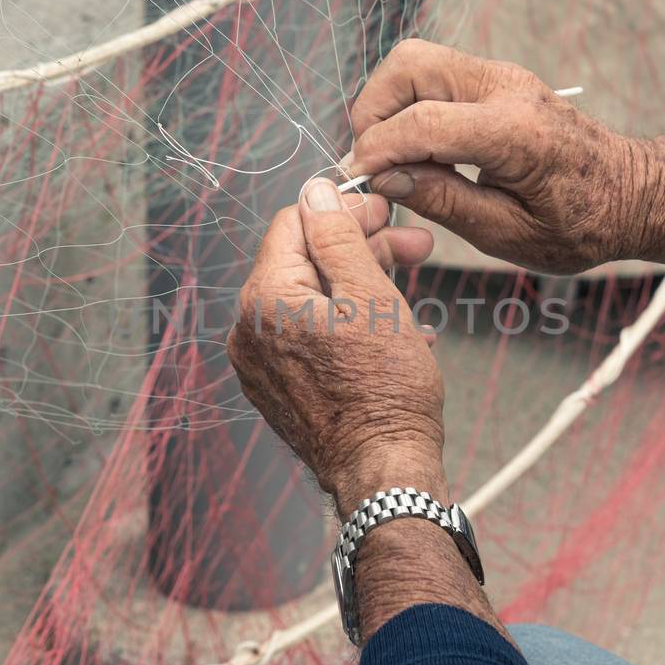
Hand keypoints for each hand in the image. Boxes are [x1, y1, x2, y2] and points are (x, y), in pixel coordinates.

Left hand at [227, 179, 444, 506]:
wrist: (384, 471)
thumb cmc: (386, 392)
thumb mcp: (371, 297)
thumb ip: (338, 239)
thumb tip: (315, 192)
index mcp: (267, 299)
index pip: (294, 223)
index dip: (344, 212)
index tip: (385, 213)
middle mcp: (250, 330)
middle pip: (303, 262)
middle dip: (361, 249)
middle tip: (414, 247)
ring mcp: (260, 363)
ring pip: (310, 300)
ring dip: (361, 286)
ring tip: (413, 291)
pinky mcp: (277, 388)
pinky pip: (308, 336)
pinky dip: (347, 324)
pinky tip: (393, 330)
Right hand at [344, 39, 664, 274]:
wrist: (631, 193)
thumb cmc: (580, 224)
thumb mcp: (508, 234)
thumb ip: (443, 202)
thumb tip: (386, 179)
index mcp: (515, 133)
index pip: (421, 123)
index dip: (377, 150)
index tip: (358, 177)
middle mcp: (506, 88)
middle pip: (409, 65)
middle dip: (373, 109)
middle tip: (370, 160)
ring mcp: (502, 76)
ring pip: (417, 60)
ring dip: (388, 101)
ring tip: (389, 153)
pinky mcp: (497, 78)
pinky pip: (435, 72)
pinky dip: (410, 101)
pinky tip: (415, 146)